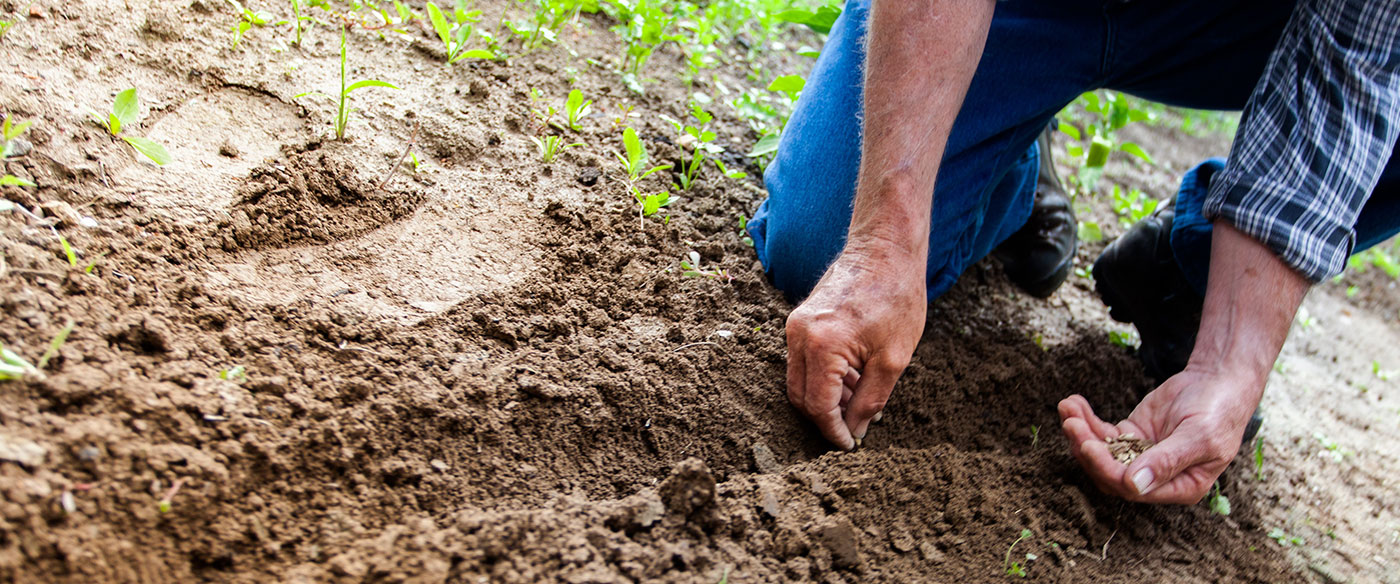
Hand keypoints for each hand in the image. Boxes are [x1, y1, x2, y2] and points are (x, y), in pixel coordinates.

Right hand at [785, 242, 926, 449]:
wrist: (885, 249)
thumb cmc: (896, 298)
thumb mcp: (893, 359)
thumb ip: (870, 401)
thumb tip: (855, 430)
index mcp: (822, 346)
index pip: (818, 406)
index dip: (833, 432)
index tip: (850, 445)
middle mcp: (799, 335)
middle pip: (800, 396)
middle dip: (825, 418)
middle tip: (854, 429)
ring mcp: (796, 325)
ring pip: (800, 380)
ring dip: (826, 398)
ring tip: (860, 402)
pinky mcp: (800, 319)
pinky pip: (803, 361)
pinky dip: (824, 377)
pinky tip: (853, 379)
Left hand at [1058, 368, 1260, 503]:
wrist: (1218, 381)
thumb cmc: (1218, 412)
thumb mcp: (1199, 437)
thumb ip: (1167, 461)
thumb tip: (1134, 485)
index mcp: (1179, 487)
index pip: (1133, 488)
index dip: (1107, 469)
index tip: (1089, 446)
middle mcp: (1156, 477)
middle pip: (1110, 473)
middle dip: (1087, 449)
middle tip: (1071, 424)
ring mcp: (1140, 456)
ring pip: (1102, 453)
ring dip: (1081, 433)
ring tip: (1067, 408)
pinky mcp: (1131, 435)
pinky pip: (1102, 433)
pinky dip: (1086, 419)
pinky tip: (1073, 403)